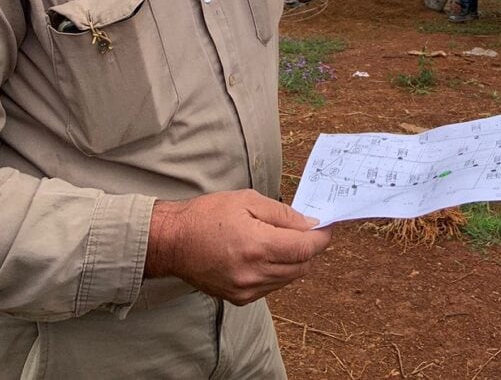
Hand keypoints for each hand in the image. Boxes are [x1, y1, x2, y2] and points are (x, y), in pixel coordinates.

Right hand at [145, 189, 332, 304]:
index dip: (321, 237)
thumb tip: (310, 224)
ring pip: (289, 278)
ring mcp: (247, 290)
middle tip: (303, 229)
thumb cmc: (207, 215)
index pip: (306, 248)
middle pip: (302, 266)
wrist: (173, 242)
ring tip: (278, 239)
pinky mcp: (240, 299)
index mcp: (258, 246)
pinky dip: (277, 271)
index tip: (326, 226)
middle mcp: (254, 273)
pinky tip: (263, 254)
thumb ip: (283, 214)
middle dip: (308, 247)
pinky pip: (272, 286)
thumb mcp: (247, 201)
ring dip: (293, 260)